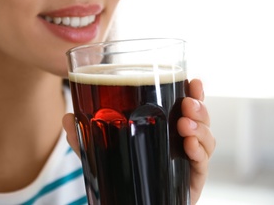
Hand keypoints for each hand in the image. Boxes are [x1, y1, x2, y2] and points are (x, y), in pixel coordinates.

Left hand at [62, 79, 214, 204]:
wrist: (124, 204)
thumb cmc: (120, 174)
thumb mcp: (99, 153)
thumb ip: (84, 137)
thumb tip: (67, 117)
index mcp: (164, 129)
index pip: (183, 107)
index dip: (193, 93)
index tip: (193, 81)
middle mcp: (179, 142)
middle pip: (200, 119)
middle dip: (200, 107)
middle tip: (188, 102)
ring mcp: (186, 161)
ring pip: (206, 139)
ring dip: (200, 128)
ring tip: (185, 124)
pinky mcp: (190, 181)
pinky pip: (202, 165)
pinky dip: (200, 153)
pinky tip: (190, 146)